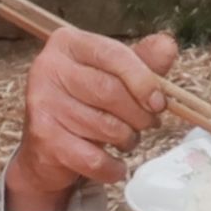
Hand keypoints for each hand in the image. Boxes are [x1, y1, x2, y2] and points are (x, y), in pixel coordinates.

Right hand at [4, 26, 177, 210]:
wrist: (45, 149)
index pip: (114, 55)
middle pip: (110, 91)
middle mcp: (49, 67)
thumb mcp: (113, 76)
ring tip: (127, 140)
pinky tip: (115, 165)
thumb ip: (142, 61)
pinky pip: (93, 159)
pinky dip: (113, 167)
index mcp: (68, 43)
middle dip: (139, 114)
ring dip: (128, 140)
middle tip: (148, 124)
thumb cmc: (85, 104)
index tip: (160, 103)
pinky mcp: (43, 137)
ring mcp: (43, 102)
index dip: (144, 80)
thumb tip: (167, 46)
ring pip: (105, 127)